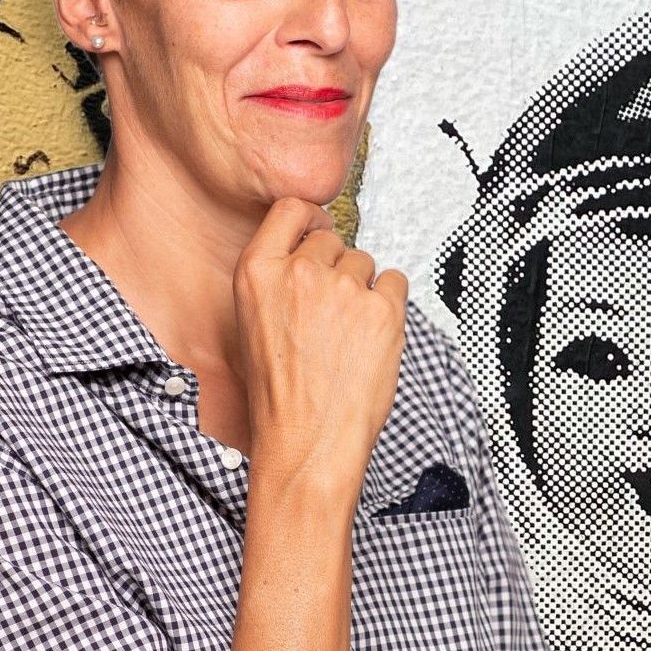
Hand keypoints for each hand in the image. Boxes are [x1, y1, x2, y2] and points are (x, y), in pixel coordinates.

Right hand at [233, 197, 409, 492]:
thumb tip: (316, 248)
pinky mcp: (382, 309)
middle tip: (332, 314)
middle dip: (337, 269)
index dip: (311, 221)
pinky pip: (396, 283)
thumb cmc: (280, 394)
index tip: (320, 235)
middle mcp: (299, 272)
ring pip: (366, 263)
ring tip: (347, 335)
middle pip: (334, 241)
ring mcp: (343, 288)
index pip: (291, 208)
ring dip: (363, 291)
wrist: (306, 441)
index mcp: (257, 272)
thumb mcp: (254, 324)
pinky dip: (390, 307)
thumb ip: (279, 279)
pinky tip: (371, 338)